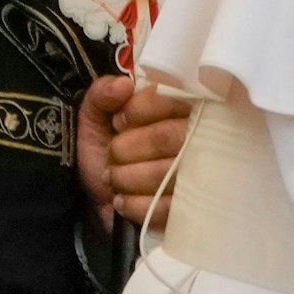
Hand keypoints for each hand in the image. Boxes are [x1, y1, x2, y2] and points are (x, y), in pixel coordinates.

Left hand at [77, 76, 193, 229]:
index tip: (118, 121)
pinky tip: (121, 199)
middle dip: (128, 148)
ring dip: (127, 177)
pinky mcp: (189, 207)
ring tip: (112, 177)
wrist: (96, 196)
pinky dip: (135, 204)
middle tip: (112, 153)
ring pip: (166, 173)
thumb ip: (102, 93)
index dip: (139, 109)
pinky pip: (167, 208)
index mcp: (178, 105)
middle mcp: (196, 136)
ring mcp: (197, 174)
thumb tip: (124, 86)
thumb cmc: (104, 147)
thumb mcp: (95, 114)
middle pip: (168, 137)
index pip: (172, 98)